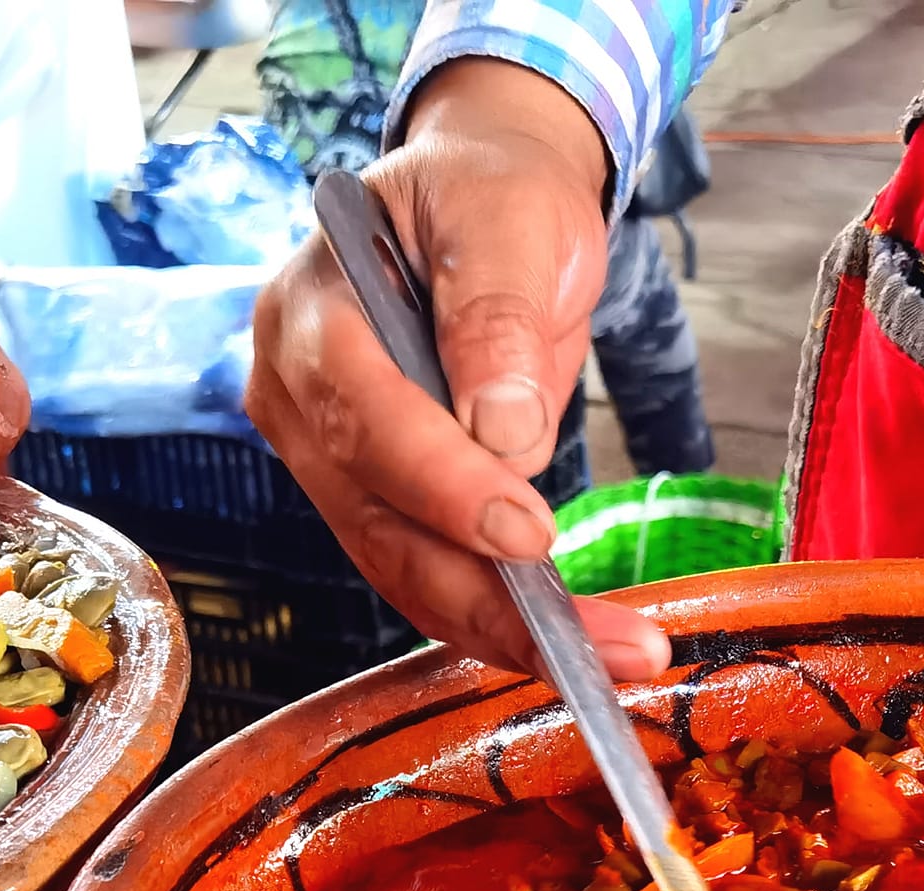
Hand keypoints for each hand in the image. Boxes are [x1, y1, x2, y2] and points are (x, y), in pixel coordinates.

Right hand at [247, 59, 673, 679]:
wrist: (486, 209)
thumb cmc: (491, 199)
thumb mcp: (507, 218)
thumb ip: (495, 315)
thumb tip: (502, 429)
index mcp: (312, 317)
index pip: (369, 423)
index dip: (447, 489)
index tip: (530, 535)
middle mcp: (303, 404)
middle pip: (385, 530)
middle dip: (496, 600)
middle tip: (605, 645)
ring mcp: (339, 466)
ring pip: (411, 577)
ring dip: (513, 634)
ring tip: (620, 658)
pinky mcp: (383, 508)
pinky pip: (437, 582)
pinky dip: (507, 624)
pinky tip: (583, 648)